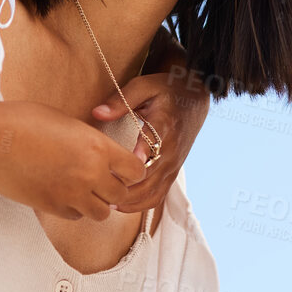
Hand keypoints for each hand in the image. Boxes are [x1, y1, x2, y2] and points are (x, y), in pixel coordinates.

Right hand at [0, 101, 148, 220]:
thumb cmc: (25, 122)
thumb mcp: (69, 123)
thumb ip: (90, 142)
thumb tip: (100, 155)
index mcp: (98, 147)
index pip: (135, 170)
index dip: (131, 171)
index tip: (122, 169)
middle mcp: (90, 173)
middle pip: (121, 195)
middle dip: (115, 190)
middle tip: (103, 182)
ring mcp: (71, 194)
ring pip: (102, 213)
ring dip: (97, 203)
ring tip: (85, 191)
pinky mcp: (52, 207)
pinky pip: (76, 216)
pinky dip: (75, 209)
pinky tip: (64, 195)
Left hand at [93, 63, 210, 214]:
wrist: (194, 99)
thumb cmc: (166, 91)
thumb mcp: (144, 86)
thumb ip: (121, 100)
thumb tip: (97, 113)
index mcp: (165, 125)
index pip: (154, 144)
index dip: (141, 154)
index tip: (127, 164)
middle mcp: (171, 150)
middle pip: (149, 177)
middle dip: (125, 186)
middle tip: (98, 189)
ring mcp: (173, 164)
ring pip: (153, 191)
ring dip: (130, 200)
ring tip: (105, 201)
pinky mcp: (172, 172)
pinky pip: (158, 195)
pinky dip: (140, 204)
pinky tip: (121, 205)